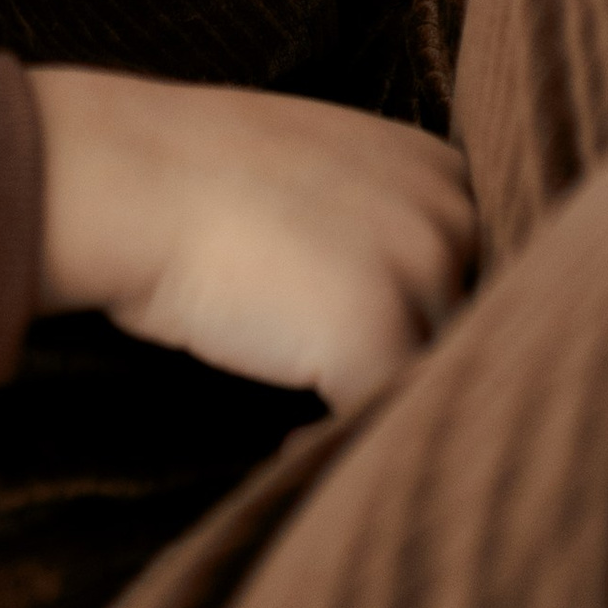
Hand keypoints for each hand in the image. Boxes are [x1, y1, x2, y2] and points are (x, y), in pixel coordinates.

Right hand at [29, 65, 479, 412]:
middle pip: (468, 323)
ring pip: (433, 373)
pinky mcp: (374, 334)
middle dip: (418, 366)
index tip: (391, 352)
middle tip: (358, 405)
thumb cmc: (195, 174)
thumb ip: (379, 218)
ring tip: (322, 424)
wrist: (132, 177)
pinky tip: (286, 439)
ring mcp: (418, 272)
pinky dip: (333, 440)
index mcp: (438, 169)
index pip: (475, 266)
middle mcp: (447, 214)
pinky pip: (380, 416)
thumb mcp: (319, 168)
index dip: (433, 317)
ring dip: (381, 404)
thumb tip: (391, 298)